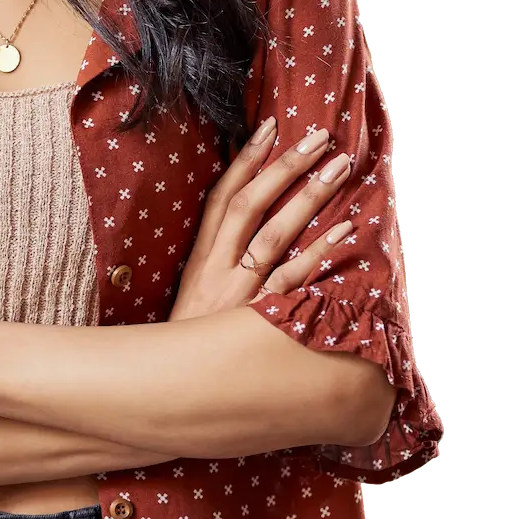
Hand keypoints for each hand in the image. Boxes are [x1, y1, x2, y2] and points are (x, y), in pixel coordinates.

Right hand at [168, 119, 355, 320]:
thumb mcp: (193, 292)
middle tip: (319, 136)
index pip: (222, 197)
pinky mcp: (259, 322)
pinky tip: (344, 230)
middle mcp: (218, 268)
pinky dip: (318, 253)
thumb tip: (247, 217)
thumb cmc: (191, 340)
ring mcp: (240, 294)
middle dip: (285, 166)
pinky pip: (294, 281)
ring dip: (309, 197)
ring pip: (275, 234)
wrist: (174, 392)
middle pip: (251, 205)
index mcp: (200, 258)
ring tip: (338, 167)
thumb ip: (218, 256)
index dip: (246, 160)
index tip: (271, 127)